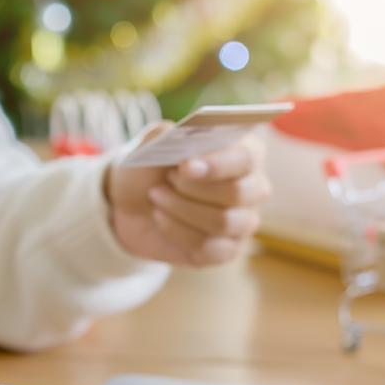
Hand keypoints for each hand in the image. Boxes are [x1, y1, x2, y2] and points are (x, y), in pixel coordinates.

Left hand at [105, 124, 270, 265]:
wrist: (131, 205)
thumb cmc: (151, 168)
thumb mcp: (151, 144)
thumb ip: (167, 133)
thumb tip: (184, 134)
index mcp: (245, 152)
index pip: (246, 159)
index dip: (216, 164)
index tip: (184, 166)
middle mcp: (252, 187)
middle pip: (238, 193)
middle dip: (193, 188)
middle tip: (167, 180)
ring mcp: (243, 222)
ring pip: (223, 222)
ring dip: (181, 209)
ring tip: (156, 196)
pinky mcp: (226, 250)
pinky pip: (210, 248)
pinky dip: (177, 231)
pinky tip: (160, 218)